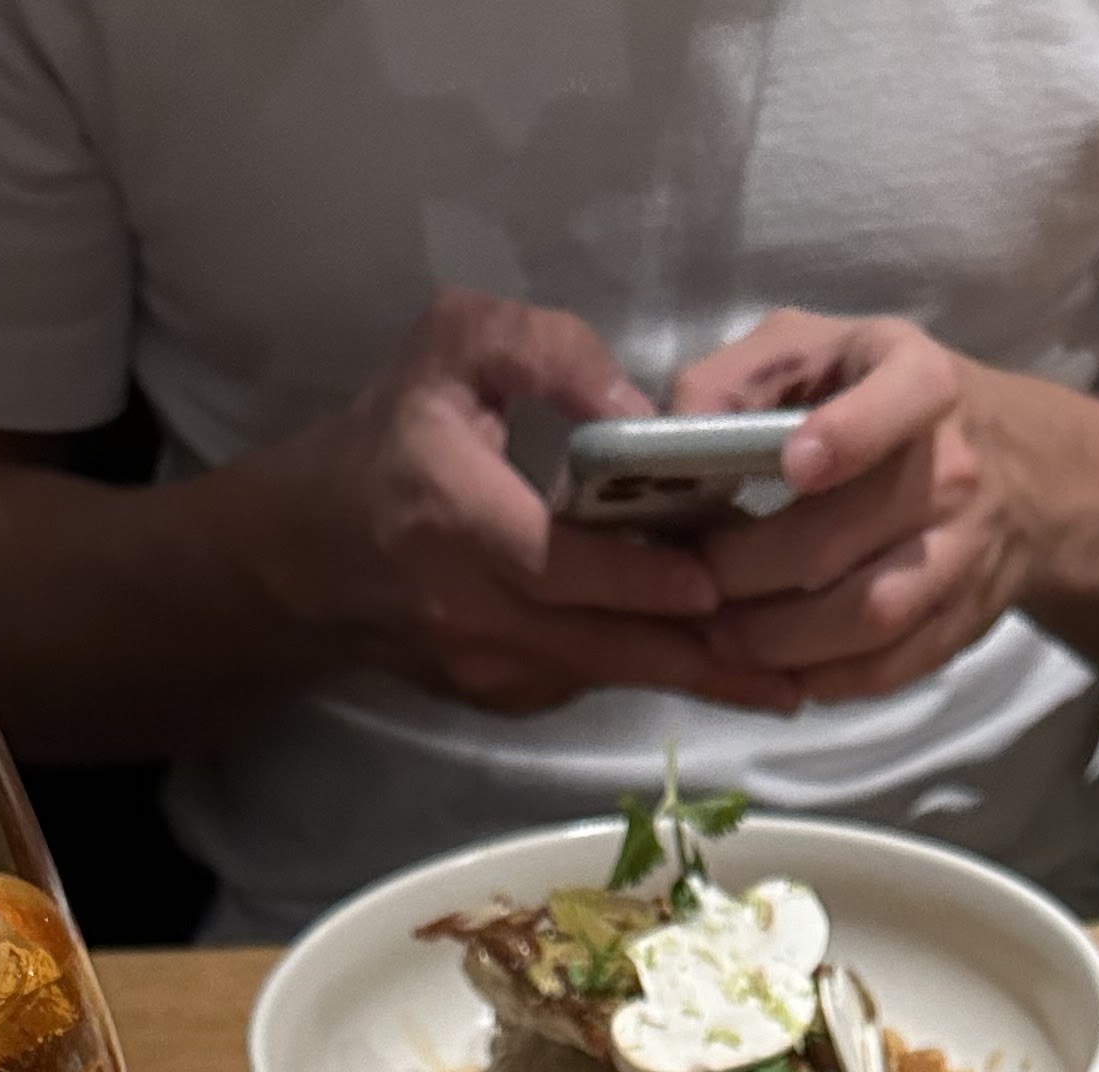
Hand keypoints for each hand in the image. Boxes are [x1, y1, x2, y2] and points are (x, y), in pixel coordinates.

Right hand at [285, 290, 794, 717]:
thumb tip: (639, 408)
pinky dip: (647, 671)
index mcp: (455, 518)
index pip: (559, 565)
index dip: (640, 579)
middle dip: (698, 656)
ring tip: (778, 679)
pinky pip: (587, 681)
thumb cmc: (388, 436)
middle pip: (602, 646)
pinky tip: (710, 662)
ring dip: (688, 675)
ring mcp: (485, 669)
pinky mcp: (498, 698)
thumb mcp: (453, 346)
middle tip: (792, 664)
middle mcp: (471, 612)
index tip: (715, 583)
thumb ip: (548, 349)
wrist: (306, 558)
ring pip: (604, 674)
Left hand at [672, 312, 1046, 703]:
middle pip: (840, 538)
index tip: (793, 465)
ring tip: (720, 636)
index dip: (846, 436)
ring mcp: (964, 555)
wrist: (1021, 472)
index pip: (897, 406)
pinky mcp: (961, 623)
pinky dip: (821, 678)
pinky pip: (888, 669)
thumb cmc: (880, 397)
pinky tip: (774, 667)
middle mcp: (954, 471)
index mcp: (920, 382)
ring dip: (777, 640)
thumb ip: (737, 377)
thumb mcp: (818, 350)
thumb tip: (667, 440)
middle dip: (747, 571)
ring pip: (867, 617)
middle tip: (691, 582)